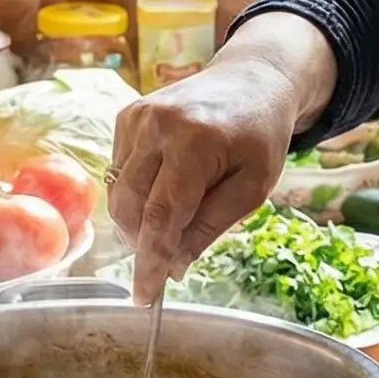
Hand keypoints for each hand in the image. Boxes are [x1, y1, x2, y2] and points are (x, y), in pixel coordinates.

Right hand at [109, 53, 310, 304]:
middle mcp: (159, 126)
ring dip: (137, 220)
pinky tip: (166, 185)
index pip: (162, 217)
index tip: (144, 297)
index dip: (150, 262)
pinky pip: (119, 172)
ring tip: (173, 220)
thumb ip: (211, 226)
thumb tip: (172, 265)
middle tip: (167, 258)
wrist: (253, 80)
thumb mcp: (253, 189)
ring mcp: (138, 118)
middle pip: (131, 207)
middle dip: (143, 243)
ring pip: (118, 193)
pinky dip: (136, 192)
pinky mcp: (127, 117)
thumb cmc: (259, 137)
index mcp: (197, 144)